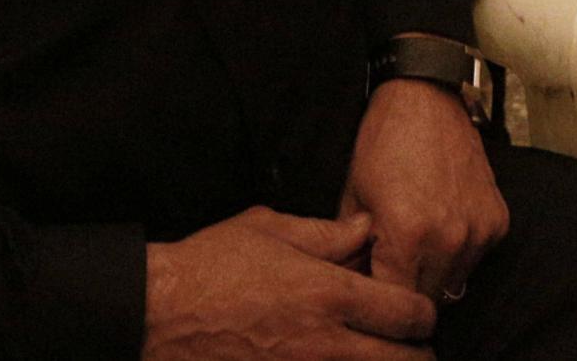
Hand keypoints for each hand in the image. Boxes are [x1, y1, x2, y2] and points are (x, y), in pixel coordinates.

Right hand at [141, 207, 434, 359]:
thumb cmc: (207, 267)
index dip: (423, 315)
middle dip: (416, 354)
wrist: (153, 316)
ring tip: (377, 356)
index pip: (410, 314)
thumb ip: (328, 234)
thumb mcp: (269, 230)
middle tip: (409, 346)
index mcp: (330, 295)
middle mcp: (326, 343)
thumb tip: (366, 229)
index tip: (417, 313)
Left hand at [338, 77, 507, 303]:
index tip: (374, 293)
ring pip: (453, 283)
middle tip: (392, 266)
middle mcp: (449, 238)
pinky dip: (458, 252)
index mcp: (408, 235)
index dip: (380, 302)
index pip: (395, 304)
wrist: (425, 97)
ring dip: (434, 274)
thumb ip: (353, 251)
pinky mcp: (497, 220)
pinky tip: (440, 223)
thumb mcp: (353, 197)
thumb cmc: (384, 141)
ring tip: (416, 242)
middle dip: (407, 290)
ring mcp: (478, 229)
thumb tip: (355, 285)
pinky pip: (475, 258)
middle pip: (427, 302)